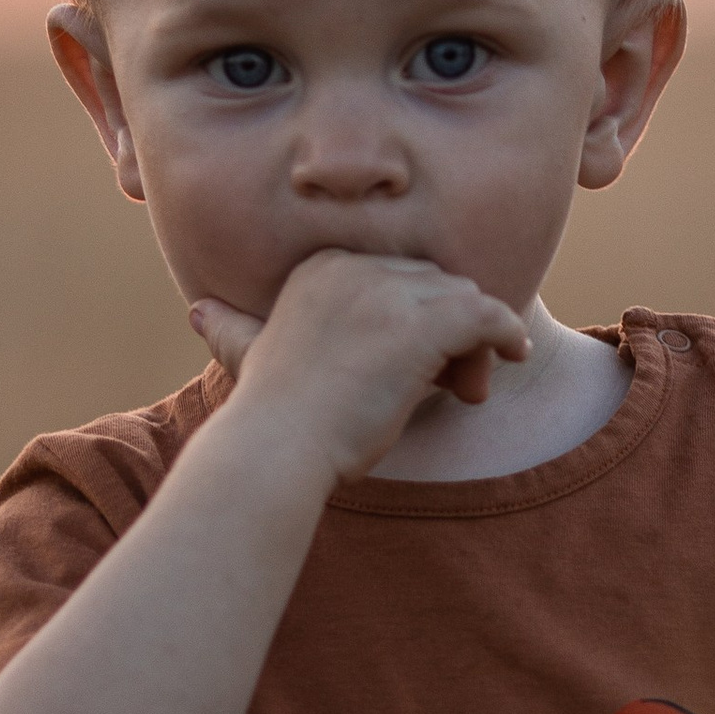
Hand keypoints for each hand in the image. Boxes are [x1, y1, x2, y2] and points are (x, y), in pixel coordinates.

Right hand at [188, 249, 532, 484]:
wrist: (276, 447)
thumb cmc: (269, 419)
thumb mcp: (250, 358)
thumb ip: (234, 329)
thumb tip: (199, 312)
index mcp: (321, 268)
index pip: (397, 275)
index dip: (415, 317)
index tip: (416, 364)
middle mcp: (356, 266)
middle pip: (433, 285)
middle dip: (448, 331)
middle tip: (450, 383)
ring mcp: (390, 291)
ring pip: (462, 301)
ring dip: (473, 344)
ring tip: (465, 390)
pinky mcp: (423, 322)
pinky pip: (488, 315)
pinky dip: (507, 334)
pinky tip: (515, 357)